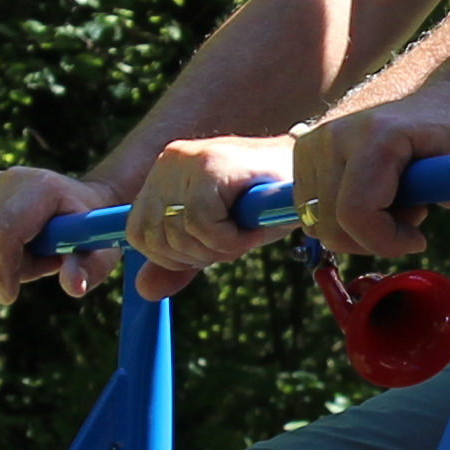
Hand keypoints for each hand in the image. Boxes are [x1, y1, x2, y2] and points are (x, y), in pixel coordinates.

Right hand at [0, 166, 114, 301]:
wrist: (84, 203)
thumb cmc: (94, 231)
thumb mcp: (101, 254)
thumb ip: (87, 270)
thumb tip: (73, 286)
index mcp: (41, 188)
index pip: (2, 231)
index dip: (1, 267)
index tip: (9, 296)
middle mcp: (9, 180)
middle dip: (8, 268)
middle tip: (48, 263)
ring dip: (2, 262)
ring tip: (39, 253)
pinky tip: (22, 246)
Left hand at [122, 133, 295, 294]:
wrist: (310, 180)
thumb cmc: (265, 206)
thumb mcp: (217, 237)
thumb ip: (181, 260)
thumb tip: (143, 290)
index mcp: (164, 174)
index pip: (138, 233)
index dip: (171, 257)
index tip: (208, 251)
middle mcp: (170, 161)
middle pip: (155, 237)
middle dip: (196, 255)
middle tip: (231, 242)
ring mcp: (189, 159)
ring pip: (178, 232)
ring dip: (217, 248)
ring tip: (244, 232)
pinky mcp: (211, 164)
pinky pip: (202, 224)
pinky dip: (229, 238)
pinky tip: (251, 227)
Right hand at [285, 93, 449, 260]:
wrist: (445, 106)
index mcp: (377, 136)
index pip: (356, 213)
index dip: (386, 241)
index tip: (420, 237)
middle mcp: (336, 134)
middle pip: (332, 227)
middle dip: (374, 237)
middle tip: (412, 215)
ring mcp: (315, 142)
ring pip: (319, 224)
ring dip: (358, 228)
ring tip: (394, 203)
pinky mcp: (305, 152)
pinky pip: (310, 212)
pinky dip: (340, 218)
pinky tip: (374, 198)